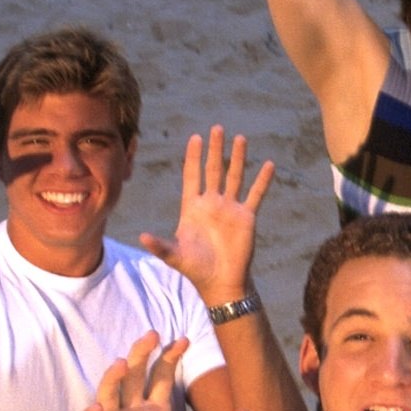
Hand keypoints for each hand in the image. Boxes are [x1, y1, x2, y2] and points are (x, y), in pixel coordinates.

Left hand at [139, 127, 274, 308]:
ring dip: (237, 158)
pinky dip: (262, 180)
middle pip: (213, 170)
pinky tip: (268, 164)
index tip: (195, 138)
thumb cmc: (196, 269)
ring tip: (240, 138)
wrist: (221, 282)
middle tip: (217, 128)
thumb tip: (142, 237)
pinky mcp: (246, 217)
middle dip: (215, 149)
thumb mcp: (175, 256)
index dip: (193, 157)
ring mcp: (230, 208)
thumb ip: (160, 245)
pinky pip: (256, 194)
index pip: (192, 176)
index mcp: (192, 208)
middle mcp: (212, 203)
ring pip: (234, 176)